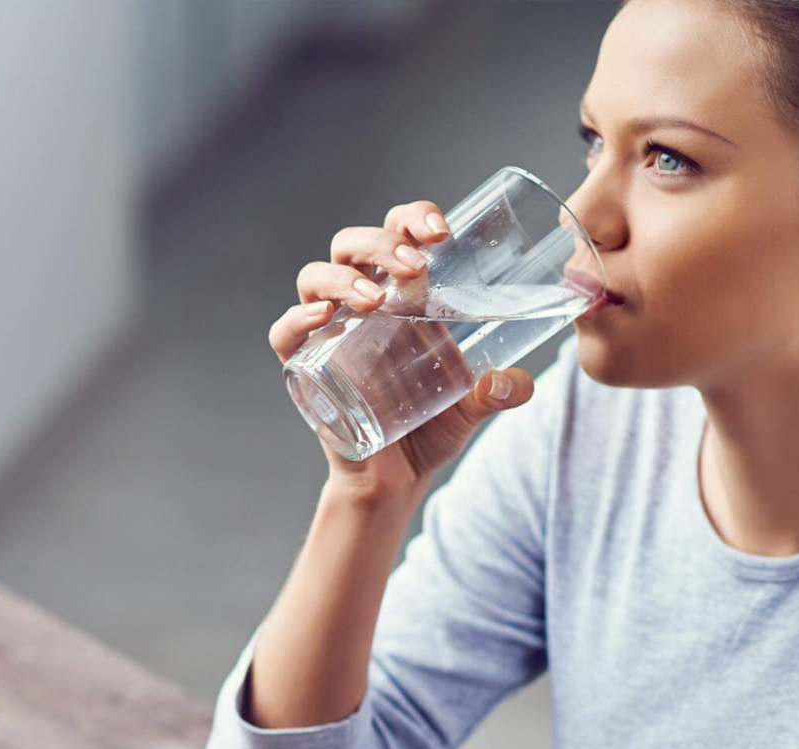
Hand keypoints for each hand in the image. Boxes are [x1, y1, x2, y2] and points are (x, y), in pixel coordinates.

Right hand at [270, 200, 535, 500]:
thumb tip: (513, 382)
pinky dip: (296, 320)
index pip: (398, 232)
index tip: (442, 231)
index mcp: (401, 293)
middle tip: (416, 267)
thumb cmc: (432, 426)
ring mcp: (328, 332)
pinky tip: (322, 319)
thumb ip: (500, 391)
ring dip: (343, 277)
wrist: (397, 479)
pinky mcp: (305, 368)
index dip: (413, 217)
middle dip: (381, 243)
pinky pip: (285, 334)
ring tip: (375, 297)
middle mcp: (359, 302)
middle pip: (352, 244)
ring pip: (315, 277)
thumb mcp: (475, 405)